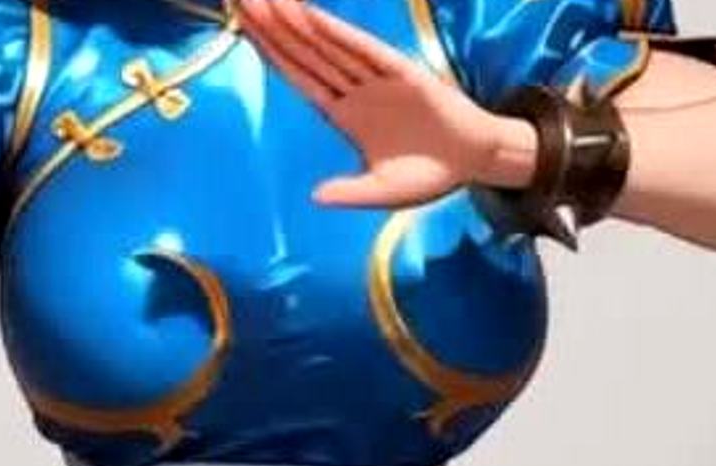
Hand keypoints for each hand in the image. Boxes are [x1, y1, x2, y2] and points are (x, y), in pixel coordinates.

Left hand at [237, 0, 537, 206]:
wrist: (476, 161)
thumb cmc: (428, 175)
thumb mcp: (384, 192)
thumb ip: (351, 193)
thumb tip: (316, 197)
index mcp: (345, 115)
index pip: (300, 79)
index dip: (271, 56)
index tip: (244, 31)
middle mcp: (355, 91)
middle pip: (305, 55)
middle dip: (273, 29)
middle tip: (240, 1)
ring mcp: (377, 80)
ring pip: (328, 47)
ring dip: (296, 24)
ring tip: (266, 1)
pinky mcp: (403, 73)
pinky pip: (364, 51)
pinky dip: (337, 34)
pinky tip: (311, 17)